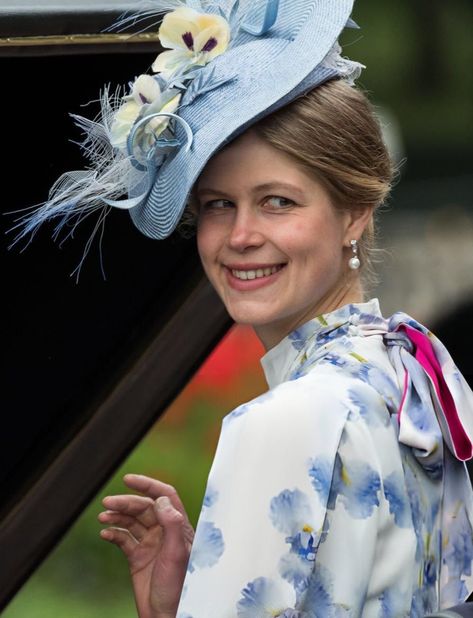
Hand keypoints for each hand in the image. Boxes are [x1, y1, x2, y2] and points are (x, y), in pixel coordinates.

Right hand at [98, 474, 193, 617]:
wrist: (167, 616)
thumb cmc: (179, 588)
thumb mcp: (177, 554)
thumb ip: (172, 525)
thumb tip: (161, 500)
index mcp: (178, 526)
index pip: (164, 496)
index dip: (148, 485)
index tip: (128, 479)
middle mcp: (165, 532)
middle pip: (144, 507)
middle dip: (126, 502)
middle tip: (107, 502)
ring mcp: (151, 544)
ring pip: (132, 521)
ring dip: (117, 516)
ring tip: (103, 517)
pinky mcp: (138, 558)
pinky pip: (123, 539)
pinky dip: (113, 534)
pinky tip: (105, 534)